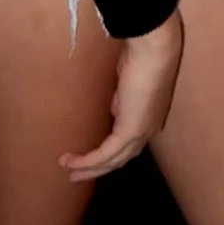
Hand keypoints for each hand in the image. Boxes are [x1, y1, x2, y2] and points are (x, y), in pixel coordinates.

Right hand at [60, 8, 182, 183]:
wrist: (153, 50)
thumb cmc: (142, 56)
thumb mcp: (128, 81)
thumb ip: (122, 99)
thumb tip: (114, 109)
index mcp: (149, 119)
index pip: (128, 145)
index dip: (110, 154)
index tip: (91, 156)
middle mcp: (148, 131)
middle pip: (120, 159)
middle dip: (96, 168)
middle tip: (75, 174)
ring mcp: (141, 134)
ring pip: (113, 161)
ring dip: (90, 169)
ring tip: (69, 172)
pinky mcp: (130, 132)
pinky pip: (105, 154)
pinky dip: (88, 161)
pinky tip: (72, 162)